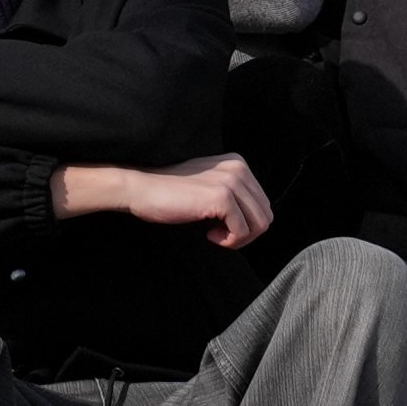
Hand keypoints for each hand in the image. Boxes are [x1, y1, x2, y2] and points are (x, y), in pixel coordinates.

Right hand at [54, 152, 274, 247]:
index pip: (262, 204)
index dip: (246, 223)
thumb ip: (232, 195)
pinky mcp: (222, 197)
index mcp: (238, 164)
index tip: (222, 226)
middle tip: (220, 236)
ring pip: (259, 225)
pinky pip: (242, 231)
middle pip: (265, 215)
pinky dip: (229, 241)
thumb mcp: (208, 185)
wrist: (141, 188)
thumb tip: (254, 222)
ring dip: (238, 238)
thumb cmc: (170, 192)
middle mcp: (238, 169)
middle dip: (246, 233)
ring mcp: (231, 182)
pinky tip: (209, 235)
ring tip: (215, 235)